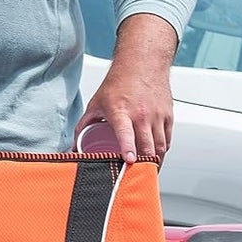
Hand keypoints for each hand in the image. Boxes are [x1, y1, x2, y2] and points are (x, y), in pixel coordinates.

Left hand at [75, 16, 177, 162]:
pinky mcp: (168, 115)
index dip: (128, 148)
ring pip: (160, 146)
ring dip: (155, 161)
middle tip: (138, 177)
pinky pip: (167, 140)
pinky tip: (155, 156)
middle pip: (147, 146)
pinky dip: (162, 150)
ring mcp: (157, 115)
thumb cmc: (119, 83)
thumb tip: (74, 146)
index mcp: (121, 111)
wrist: (142, 63)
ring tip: (147, 171)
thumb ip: (85, 124)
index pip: (126, 133)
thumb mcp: (97, 103)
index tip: (130, 161)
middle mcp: (141, 113)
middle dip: (144, 165)